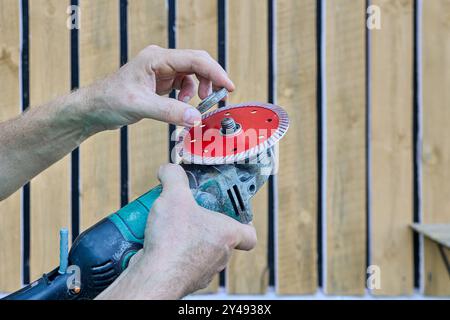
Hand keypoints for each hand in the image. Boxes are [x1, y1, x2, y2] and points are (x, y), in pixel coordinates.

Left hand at [82, 45, 234, 130]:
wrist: (94, 108)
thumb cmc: (110, 101)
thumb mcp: (140, 106)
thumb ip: (169, 111)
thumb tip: (196, 118)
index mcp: (156, 58)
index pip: (194, 60)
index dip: (215, 72)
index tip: (229, 86)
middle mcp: (160, 61)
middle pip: (196, 64)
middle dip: (211, 79)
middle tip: (219, 97)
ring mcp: (161, 71)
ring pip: (192, 75)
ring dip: (199, 89)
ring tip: (195, 105)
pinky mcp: (160, 82)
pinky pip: (184, 85)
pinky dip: (188, 95)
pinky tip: (182, 105)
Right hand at [96, 164, 256, 299]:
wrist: (156, 275)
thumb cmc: (174, 240)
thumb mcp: (174, 195)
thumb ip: (174, 176)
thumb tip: (168, 169)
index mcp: (227, 235)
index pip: (249, 234)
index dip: (244, 223)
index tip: (234, 214)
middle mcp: (220, 256)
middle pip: (220, 238)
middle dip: (204, 225)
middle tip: (190, 212)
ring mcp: (203, 270)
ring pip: (200, 251)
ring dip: (187, 239)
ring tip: (169, 225)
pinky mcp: (183, 278)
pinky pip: (181, 261)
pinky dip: (172, 252)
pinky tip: (157, 241)